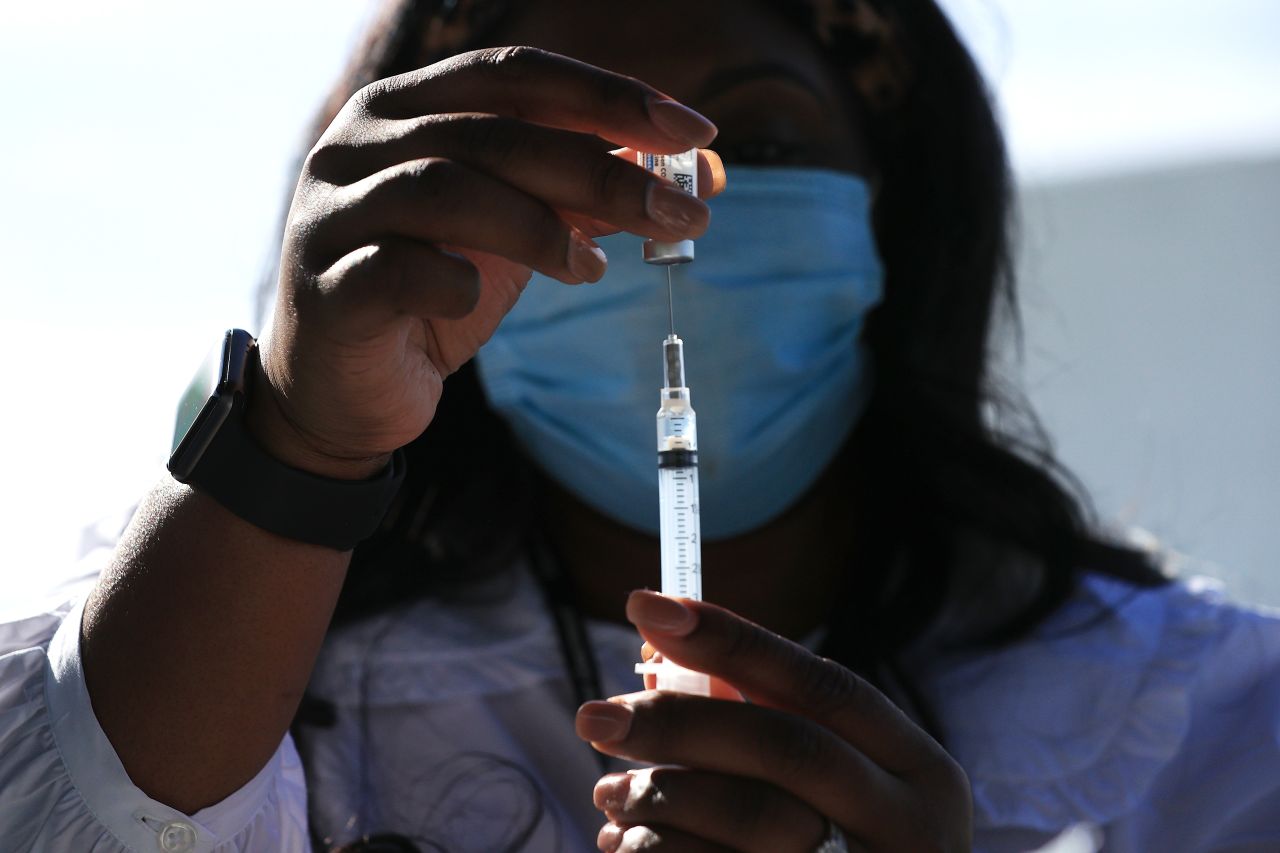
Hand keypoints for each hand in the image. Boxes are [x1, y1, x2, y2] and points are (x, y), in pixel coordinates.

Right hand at [249, 46, 723, 477]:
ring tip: (593, 267)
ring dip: (538, 225)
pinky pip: (397, 270)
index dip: (609, 96)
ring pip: (444, 187)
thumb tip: (703, 172)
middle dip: (601, 169)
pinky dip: (455, 282)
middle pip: (493, 132)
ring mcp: (333, 213)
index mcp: (409, 109)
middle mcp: (360, 144)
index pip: (517, 75)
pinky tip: (478, 300)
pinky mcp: (326, 289)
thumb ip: (589, 194)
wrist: (343, 390)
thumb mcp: (519, 233)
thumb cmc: (433, 292)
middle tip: (682, 214)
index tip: (696, 132)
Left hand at [575, 591, 971, 851]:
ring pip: (749, 819)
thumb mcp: (839, 789)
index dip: (731, 639)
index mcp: (918, 771)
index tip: (646, 605)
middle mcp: (909, 828)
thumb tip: (659, 654)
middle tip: (595, 716)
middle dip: (679, 723)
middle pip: (784, 748)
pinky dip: (660, 851)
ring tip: (609, 792)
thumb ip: (770, 724)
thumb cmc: (839, 849)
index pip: (821, 684)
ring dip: (660, 796)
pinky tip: (626, 843)